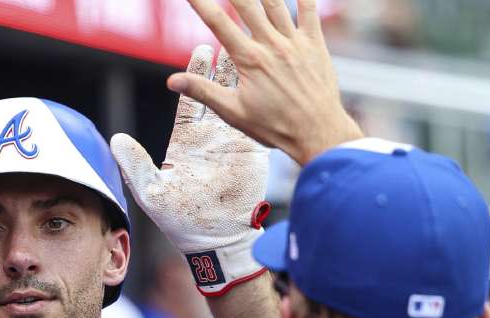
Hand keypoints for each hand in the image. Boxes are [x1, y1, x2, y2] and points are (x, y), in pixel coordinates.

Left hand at [111, 45, 270, 294]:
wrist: (218, 240)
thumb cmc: (182, 222)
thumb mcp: (152, 192)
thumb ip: (135, 164)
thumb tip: (116, 139)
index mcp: (186, 142)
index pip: (192, 98)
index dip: (195, 73)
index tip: (201, 49)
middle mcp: (211, 138)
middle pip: (218, 91)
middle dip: (223, 65)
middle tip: (229, 36)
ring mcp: (234, 144)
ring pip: (241, 101)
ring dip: (247, 77)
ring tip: (254, 49)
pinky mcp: (254, 153)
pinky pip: (260, 121)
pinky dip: (265, 100)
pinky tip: (274, 80)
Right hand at [172, 0, 362, 165]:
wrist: (317, 132)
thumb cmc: (275, 126)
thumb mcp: (234, 112)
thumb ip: (203, 91)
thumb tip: (172, 81)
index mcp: (249, 59)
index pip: (217, 23)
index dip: (201, 3)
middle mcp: (271, 45)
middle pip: (246, 5)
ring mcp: (294, 42)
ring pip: (275, 3)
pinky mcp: (315, 45)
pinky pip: (309, 11)